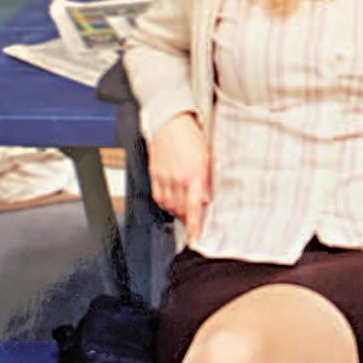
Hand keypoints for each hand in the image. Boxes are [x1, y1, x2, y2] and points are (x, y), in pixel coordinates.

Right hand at [147, 112, 210, 245]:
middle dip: (188, 218)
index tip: (195, 240)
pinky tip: (172, 201)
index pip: (193, 208)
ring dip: (177, 211)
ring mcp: (164, 177)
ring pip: (169, 206)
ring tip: (185, 208)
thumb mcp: (208, 159)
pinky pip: (158, 197)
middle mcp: (178, 178)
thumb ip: (207, 182)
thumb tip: (205, 201)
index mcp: (195, 174)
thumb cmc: (193, 138)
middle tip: (196, 219)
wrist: (171, 123)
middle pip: (181, 210)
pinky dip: (166, 204)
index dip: (194, 227)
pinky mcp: (154, 174)